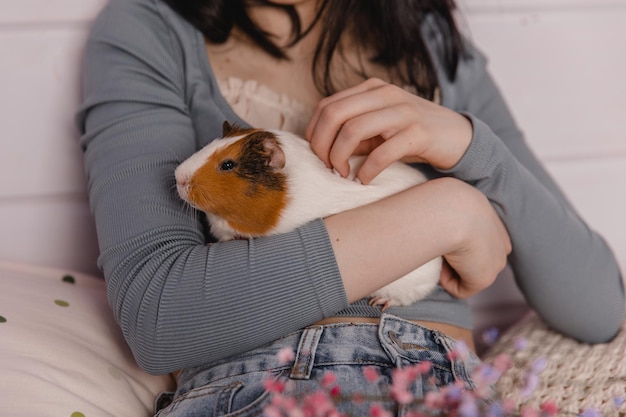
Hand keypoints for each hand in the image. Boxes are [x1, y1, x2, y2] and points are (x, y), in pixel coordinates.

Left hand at [305, 78, 472, 183]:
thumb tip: (321, 149)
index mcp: (371, 89)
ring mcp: (402, 112)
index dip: (314, 133)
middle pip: (334, 115)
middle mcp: (385, 94)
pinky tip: (364, 180)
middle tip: (327, 167)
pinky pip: (382, 153)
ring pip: (353, 130)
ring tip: (343, 174)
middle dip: (322, 145)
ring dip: (340, 157)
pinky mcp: (418, 133)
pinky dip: (367, 170)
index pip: (327, 106)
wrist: (458, 137)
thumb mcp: (380, 127)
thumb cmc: (412, 135)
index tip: (318, 156)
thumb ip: (353, 131)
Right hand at [326, 177, 510, 301]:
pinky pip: (460, 288)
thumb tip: (399, 210)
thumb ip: (429, 209)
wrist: (447, 211)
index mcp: (484, 210)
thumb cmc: (429, 199)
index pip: (476, 234)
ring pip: (466, 272)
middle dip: (455, 258)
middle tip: (431, 247)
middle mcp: (498, 233)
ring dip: (449, 267)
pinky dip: (447, 280)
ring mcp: (495, 256)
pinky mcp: (485, 276)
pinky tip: (442, 260)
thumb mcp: (430, 197)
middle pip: (475, 257)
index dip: (454, 239)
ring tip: (435, 250)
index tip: (433, 235)